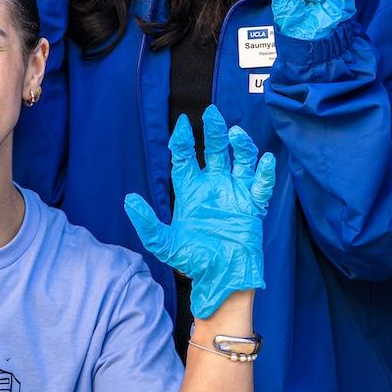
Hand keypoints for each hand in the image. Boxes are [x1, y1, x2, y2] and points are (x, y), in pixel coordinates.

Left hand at [123, 106, 275, 316]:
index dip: (183, 141)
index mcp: (191, 191)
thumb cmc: (193, 261)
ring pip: (240, 161)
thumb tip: (128, 200)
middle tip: (211, 112)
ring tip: (234, 134)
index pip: (186, 158)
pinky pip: (260, 185)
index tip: (182, 125)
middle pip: (215, 151)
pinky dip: (263, 172)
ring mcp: (235, 194)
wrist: (219, 279)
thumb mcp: (165, 244)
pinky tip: (263, 160)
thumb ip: (147, 224)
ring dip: (240, 146)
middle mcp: (214, 187)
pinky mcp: (252, 206)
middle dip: (213, 132)